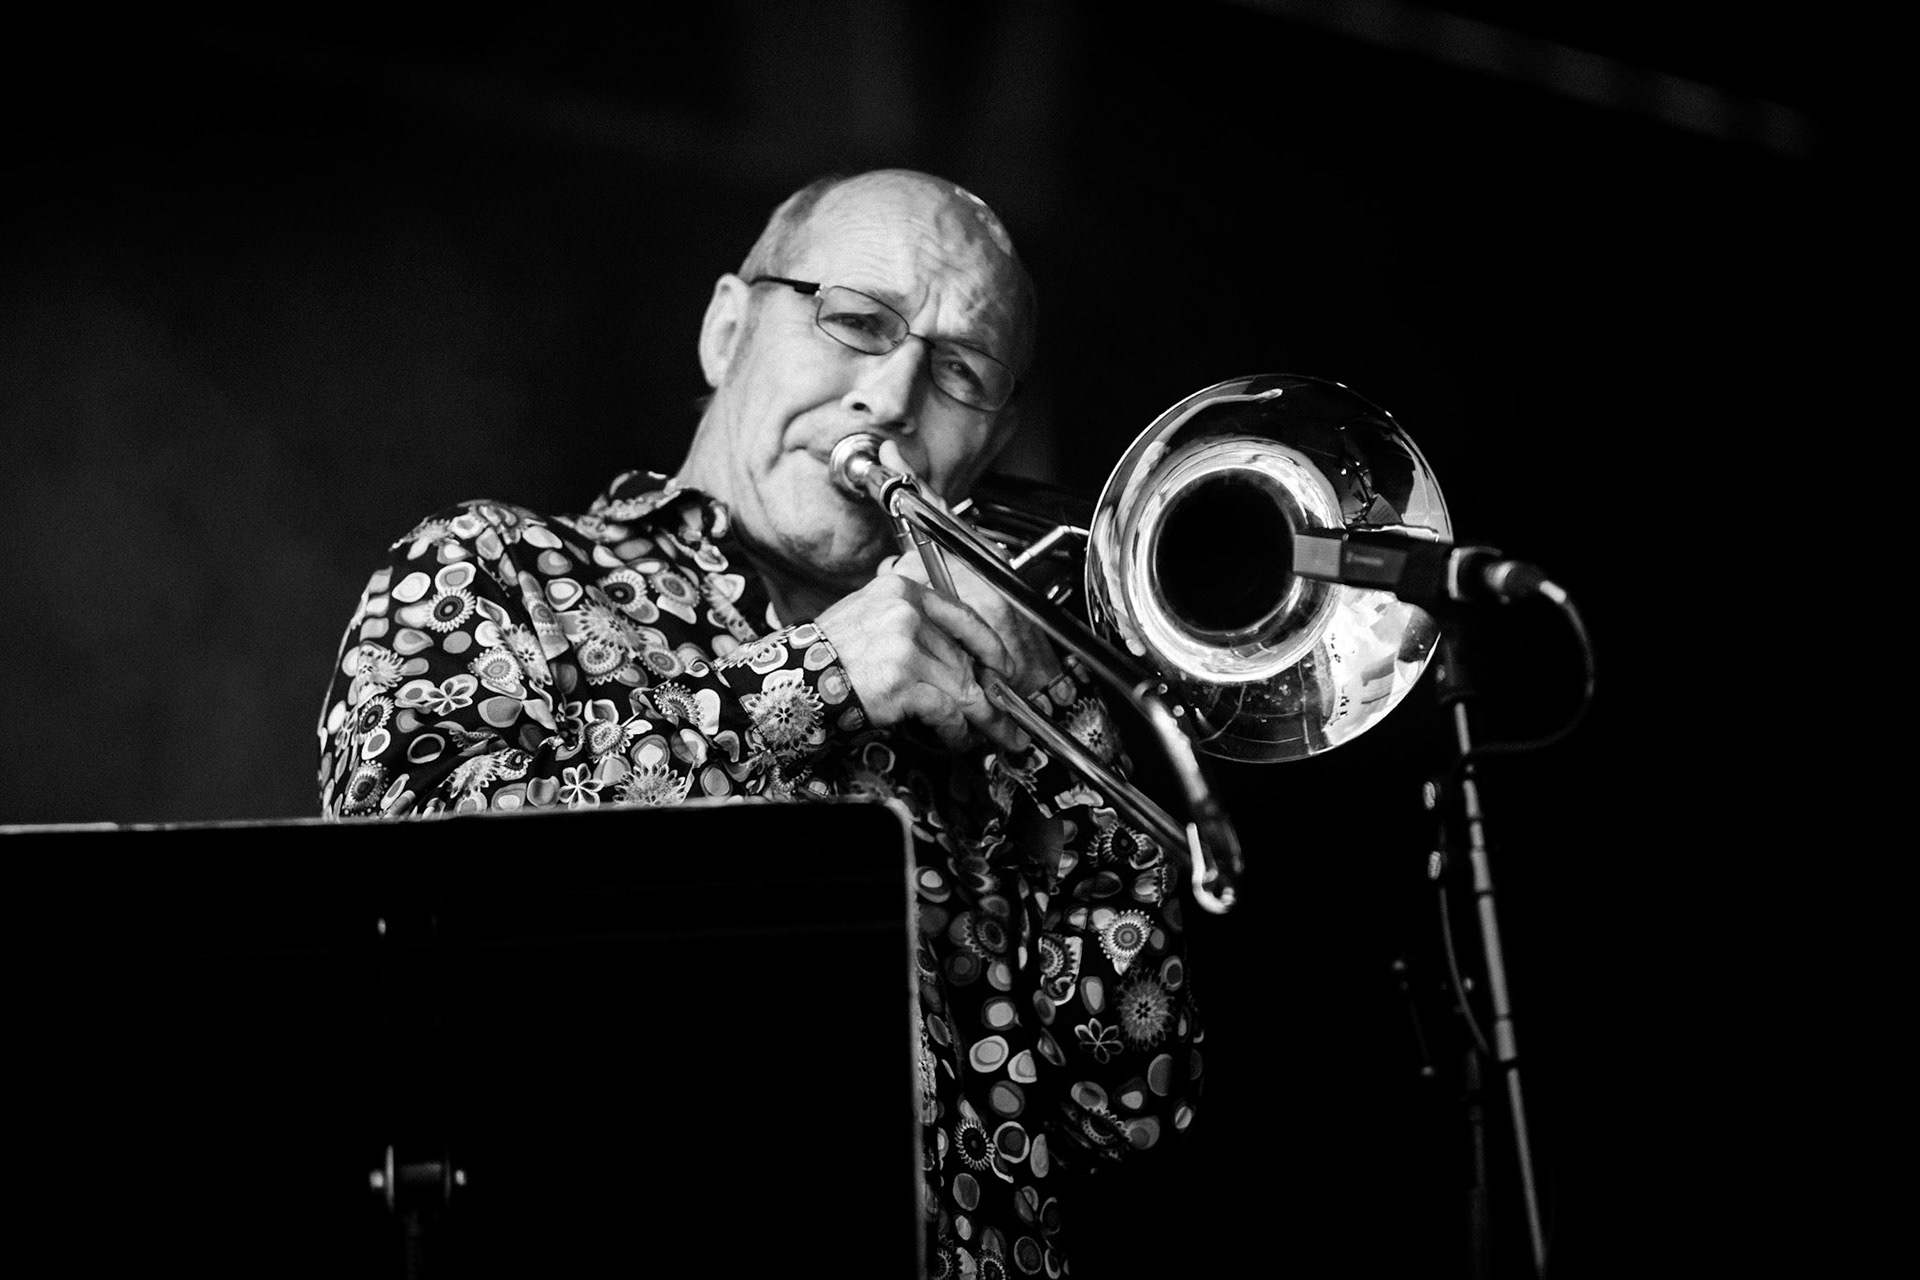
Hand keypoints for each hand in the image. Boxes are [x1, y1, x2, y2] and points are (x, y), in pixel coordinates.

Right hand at [815, 564, 1031, 752]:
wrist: (791, 680)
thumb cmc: (826, 655)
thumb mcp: (869, 616)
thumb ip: (913, 624)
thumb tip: (959, 657)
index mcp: (901, 592)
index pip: (963, 615)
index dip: (991, 646)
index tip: (1004, 667)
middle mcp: (906, 614)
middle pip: (964, 658)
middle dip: (987, 693)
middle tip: (1003, 716)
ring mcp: (904, 647)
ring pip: (962, 686)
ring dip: (979, 717)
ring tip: (991, 734)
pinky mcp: (901, 682)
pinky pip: (946, 709)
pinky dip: (955, 730)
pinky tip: (955, 739)